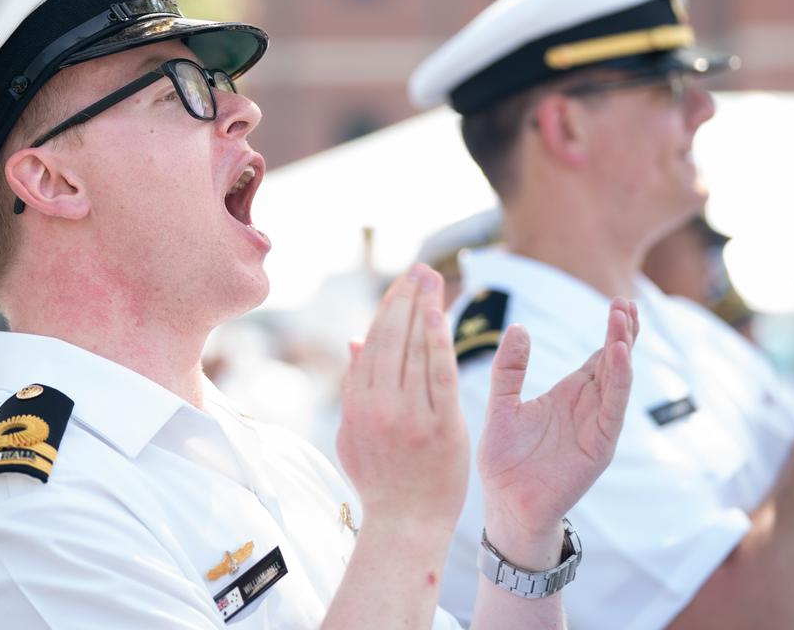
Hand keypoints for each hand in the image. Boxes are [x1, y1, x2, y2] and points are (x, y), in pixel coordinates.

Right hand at [336, 264, 468, 536]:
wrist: (406, 524)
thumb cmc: (380, 480)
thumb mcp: (353, 434)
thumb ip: (355, 387)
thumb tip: (356, 340)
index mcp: (357, 405)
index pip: (374, 342)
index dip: (389, 308)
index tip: (402, 283)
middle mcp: (379, 405)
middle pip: (392, 339)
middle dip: (406, 298)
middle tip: (420, 268)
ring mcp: (410, 416)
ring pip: (414, 350)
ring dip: (423, 309)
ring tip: (433, 279)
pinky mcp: (440, 427)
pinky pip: (439, 375)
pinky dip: (438, 342)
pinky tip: (440, 314)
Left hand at [477, 298, 636, 566]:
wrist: (506, 504)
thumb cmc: (504, 459)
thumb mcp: (502, 404)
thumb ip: (509, 369)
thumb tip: (518, 327)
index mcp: (569, 394)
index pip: (598, 356)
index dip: (612, 331)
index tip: (620, 302)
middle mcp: (588, 407)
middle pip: (613, 363)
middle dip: (623, 334)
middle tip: (627, 302)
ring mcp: (596, 426)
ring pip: (617, 382)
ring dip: (622, 351)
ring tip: (624, 321)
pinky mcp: (598, 447)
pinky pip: (612, 410)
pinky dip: (618, 383)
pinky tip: (618, 356)